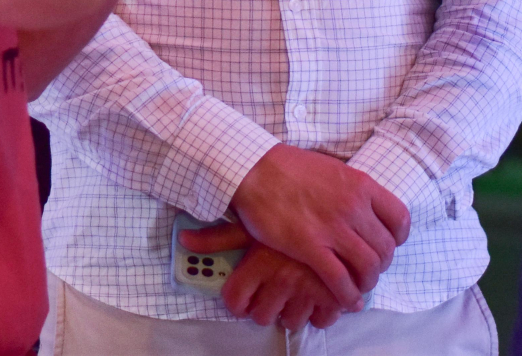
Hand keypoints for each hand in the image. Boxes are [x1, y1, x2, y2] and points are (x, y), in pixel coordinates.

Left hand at [181, 224, 348, 330]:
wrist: (338, 201)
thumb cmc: (287, 210)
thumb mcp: (252, 222)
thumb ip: (219, 237)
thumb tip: (184, 239)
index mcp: (259, 263)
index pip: (236, 302)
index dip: (239, 303)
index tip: (245, 298)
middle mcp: (281, 280)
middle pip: (262, 316)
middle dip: (266, 307)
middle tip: (273, 292)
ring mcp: (308, 289)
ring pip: (291, 320)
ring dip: (292, 310)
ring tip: (296, 291)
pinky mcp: (333, 294)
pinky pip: (320, 320)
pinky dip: (320, 312)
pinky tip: (317, 295)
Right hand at [225, 145, 410, 309]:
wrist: (256, 169)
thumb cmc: (290, 167)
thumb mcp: (332, 169)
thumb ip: (352, 189)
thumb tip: (362, 206)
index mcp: (362, 185)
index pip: (400, 219)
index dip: (397, 238)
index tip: (388, 245)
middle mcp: (354, 207)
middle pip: (386, 248)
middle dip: (381, 265)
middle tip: (368, 270)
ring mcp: (333, 228)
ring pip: (368, 267)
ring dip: (366, 282)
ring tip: (358, 287)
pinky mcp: (310, 247)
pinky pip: (339, 280)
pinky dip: (347, 295)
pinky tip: (346, 301)